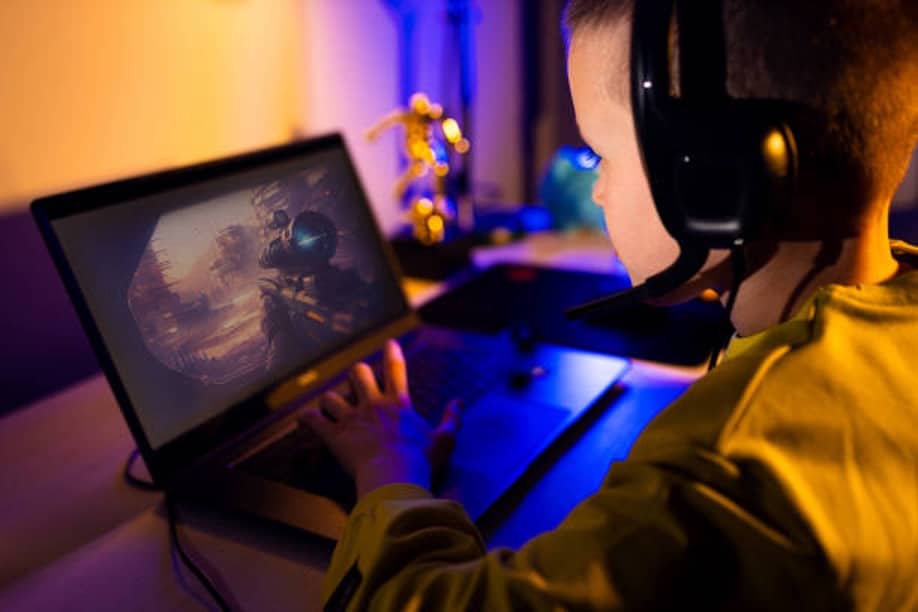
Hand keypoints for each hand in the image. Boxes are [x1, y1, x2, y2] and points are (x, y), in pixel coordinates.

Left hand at [301, 340, 461, 498]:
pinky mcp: (335, 436)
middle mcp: (373, 405)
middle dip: (357, 374)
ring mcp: (352, 419)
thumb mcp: (444, 439)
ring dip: (330, 400)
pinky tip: (304, 419)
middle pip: (358, 374)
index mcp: (399, 404)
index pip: (396, 369)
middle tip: (358, 380)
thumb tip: (460, 403)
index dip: (393, 353)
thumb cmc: (422, 460)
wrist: (395, 477)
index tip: (389, 343)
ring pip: (331, 396)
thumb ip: (453, 419)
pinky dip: (307, 419)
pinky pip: (314, 422)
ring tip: (330, 405)